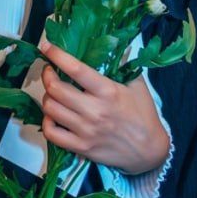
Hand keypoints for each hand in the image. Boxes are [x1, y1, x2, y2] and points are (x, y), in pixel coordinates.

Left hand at [39, 42, 169, 174]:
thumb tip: (108, 47)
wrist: (150, 151)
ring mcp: (86, 130)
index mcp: (108, 91)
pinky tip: (53, 115)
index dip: (57, 55)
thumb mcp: (137, 85)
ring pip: (50, 109)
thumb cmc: (144, 115)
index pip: (76, 69)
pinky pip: (51, 133)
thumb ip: (122, 66)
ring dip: (47, 97)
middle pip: (56, 89)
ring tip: (53, 93)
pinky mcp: (81, 147)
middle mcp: (94, 110)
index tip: (46, 47)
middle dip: (48, 76)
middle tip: (50, 71)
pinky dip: (47, 122)